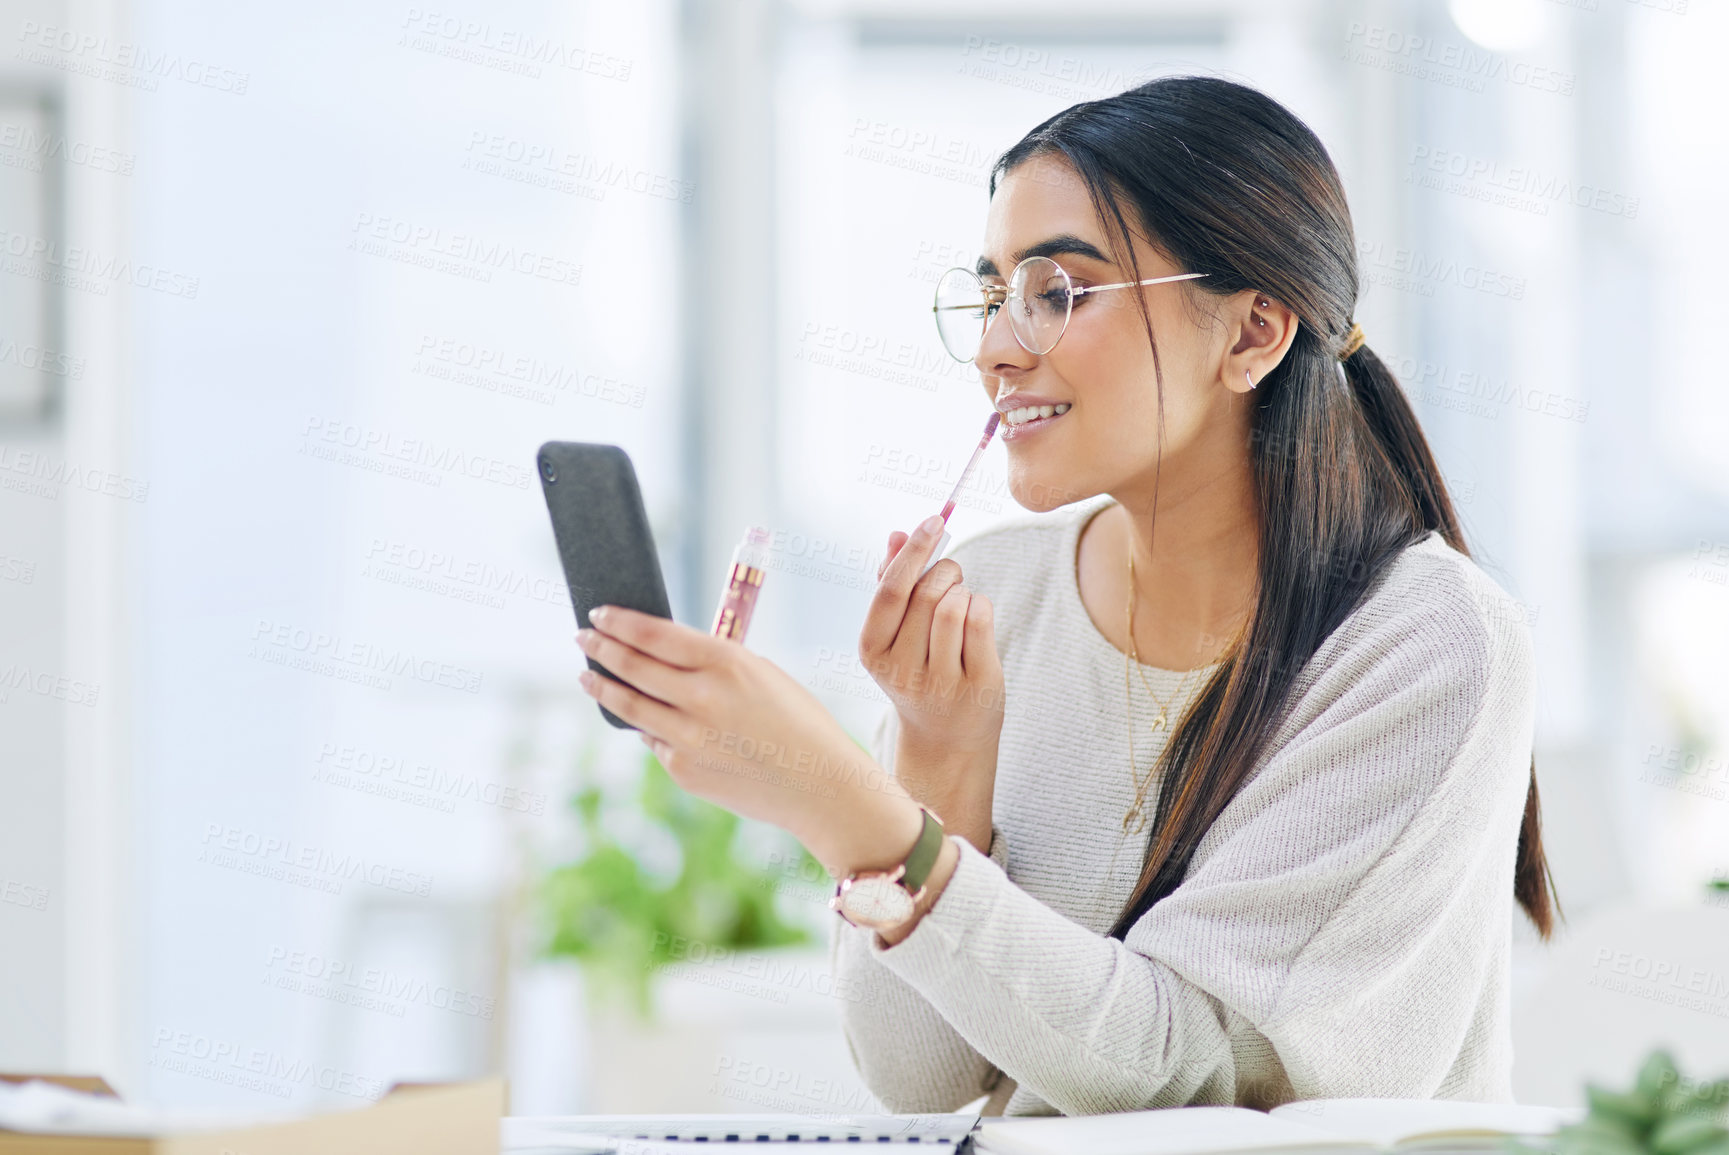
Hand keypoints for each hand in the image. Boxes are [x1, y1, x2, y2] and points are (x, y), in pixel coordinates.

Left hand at [575, 606, 922, 878]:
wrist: (819, 784)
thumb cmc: (797, 721)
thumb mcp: (761, 673)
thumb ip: (712, 663)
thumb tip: (661, 656)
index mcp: (725, 662)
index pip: (652, 634)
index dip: (618, 622)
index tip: (599, 614)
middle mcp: (700, 698)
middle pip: (632, 666)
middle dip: (600, 648)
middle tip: (582, 637)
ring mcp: (688, 738)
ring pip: (628, 706)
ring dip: (602, 686)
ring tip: (587, 676)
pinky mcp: (683, 770)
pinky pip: (654, 740)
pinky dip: (645, 727)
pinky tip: (640, 719)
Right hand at [860, 515, 1003, 850]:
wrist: (944, 737)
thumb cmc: (918, 668)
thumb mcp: (895, 632)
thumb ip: (892, 581)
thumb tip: (896, 533)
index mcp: (871, 650)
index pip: (891, 591)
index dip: (914, 551)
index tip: (934, 520)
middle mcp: (900, 670)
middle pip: (927, 594)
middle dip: (945, 569)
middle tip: (951, 571)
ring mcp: (939, 681)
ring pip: (956, 605)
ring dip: (963, 589)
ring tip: (960, 600)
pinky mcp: (976, 685)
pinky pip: (982, 621)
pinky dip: (982, 604)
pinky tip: (976, 616)